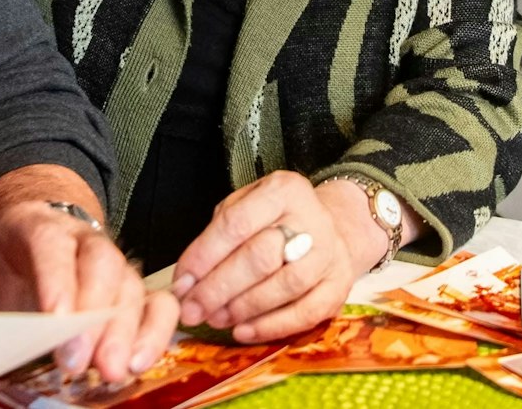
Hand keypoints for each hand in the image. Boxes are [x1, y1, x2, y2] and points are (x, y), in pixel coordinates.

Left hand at [0, 201, 177, 382]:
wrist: (28, 243)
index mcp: (39, 227)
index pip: (52, 244)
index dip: (58, 280)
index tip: (56, 320)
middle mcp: (85, 242)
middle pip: (102, 266)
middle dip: (93, 316)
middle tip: (77, 360)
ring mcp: (115, 267)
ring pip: (132, 288)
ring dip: (126, 331)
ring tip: (112, 370)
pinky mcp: (133, 294)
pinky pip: (159, 305)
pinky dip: (156, 332)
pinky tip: (139, 363)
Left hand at [171, 172, 365, 342]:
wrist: (333, 228)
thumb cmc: (276, 219)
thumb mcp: (246, 206)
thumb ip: (216, 237)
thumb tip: (186, 282)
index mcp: (282, 191)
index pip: (236, 224)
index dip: (203, 257)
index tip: (181, 283)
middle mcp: (311, 219)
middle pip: (260, 257)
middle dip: (219, 288)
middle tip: (192, 310)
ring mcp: (330, 253)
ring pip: (284, 286)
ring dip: (242, 308)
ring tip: (215, 318)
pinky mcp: (340, 285)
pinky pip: (306, 313)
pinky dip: (271, 326)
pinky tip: (243, 331)